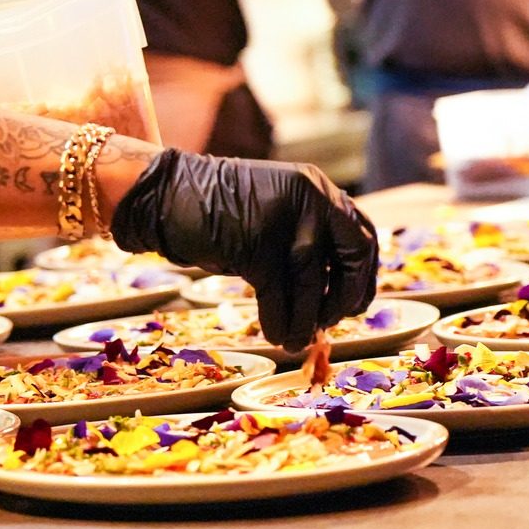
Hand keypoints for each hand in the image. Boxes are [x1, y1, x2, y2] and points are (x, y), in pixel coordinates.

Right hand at [110, 149, 376, 348]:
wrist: (165, 193)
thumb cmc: (214, 209)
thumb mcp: (272, 210)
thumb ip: (304, 236)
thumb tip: (332, 296)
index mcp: (315, 187)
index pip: (362, 234)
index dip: (364, 276)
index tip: (353, 304)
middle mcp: (309, 196)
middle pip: (353, 256)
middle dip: (345, 297)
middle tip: (328, 322)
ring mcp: (284, 218)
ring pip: (311, 284)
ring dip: (304, 321)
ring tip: (294, 342)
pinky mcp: (257, 243)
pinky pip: (278, 295)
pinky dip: (278, 321)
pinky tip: (273, 335)